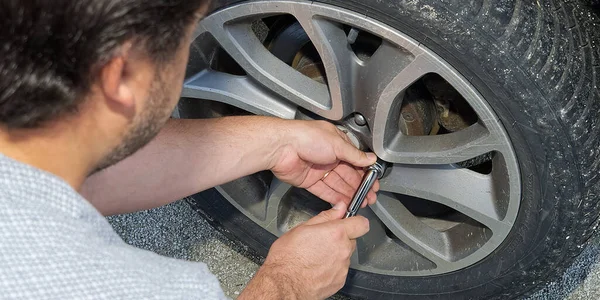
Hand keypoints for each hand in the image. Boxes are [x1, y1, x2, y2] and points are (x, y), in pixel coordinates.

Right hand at [239, 202, 368, 299]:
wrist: (284, 284)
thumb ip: (326, 217)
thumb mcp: (302, 228)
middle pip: (351, 240)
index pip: (361, 223)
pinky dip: (332, 268)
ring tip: (315, 256)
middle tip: (322, 240)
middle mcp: (343, 250)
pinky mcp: (340, 281)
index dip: (355, 221)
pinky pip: (340, 270)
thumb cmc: (288, 257)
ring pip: (345, 255)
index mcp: (336, 234)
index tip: (348, 222)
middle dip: (340, 238)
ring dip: (335, 254)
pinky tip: (316, 267)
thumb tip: (338, 209)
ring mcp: (343, 267)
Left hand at [270, 120, 379, 206]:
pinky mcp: (309, 181)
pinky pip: (324, 191)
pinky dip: (334, 197)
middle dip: (359, 187)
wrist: (282, 147)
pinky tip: (344, 203)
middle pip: (347, 175)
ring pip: (338, 184)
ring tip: (360, 203)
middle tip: (370, 197)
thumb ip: (355, 155)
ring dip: (349, 194)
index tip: (373, 183)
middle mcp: (328, 156)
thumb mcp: (337, 144)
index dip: (365, 173)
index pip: (355, 160)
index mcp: (336, 143)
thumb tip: (370, 158)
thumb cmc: (306, 137)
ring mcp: (318, 169)